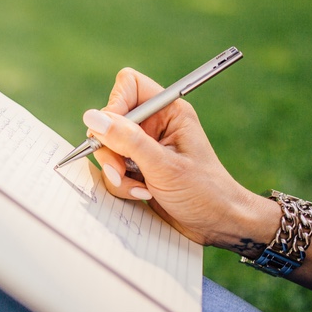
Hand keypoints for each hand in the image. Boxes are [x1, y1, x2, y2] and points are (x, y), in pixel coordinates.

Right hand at [83, 68, 277, 251]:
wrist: (218, 225)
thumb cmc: (204, 192)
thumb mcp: (163, 165)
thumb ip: (127, 140)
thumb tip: (92, 118)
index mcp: (168, 112)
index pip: (129, 85)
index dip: (115, 105)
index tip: (111, 132)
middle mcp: (155, 125)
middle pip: (110, 120)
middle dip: (111, 149)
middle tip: (122, 169)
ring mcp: (144, 148)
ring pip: (107, 148)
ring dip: (116, 172)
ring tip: (140, 188)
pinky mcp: (138, 169)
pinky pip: (113, 170)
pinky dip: (121, 185)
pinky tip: (143, 194)